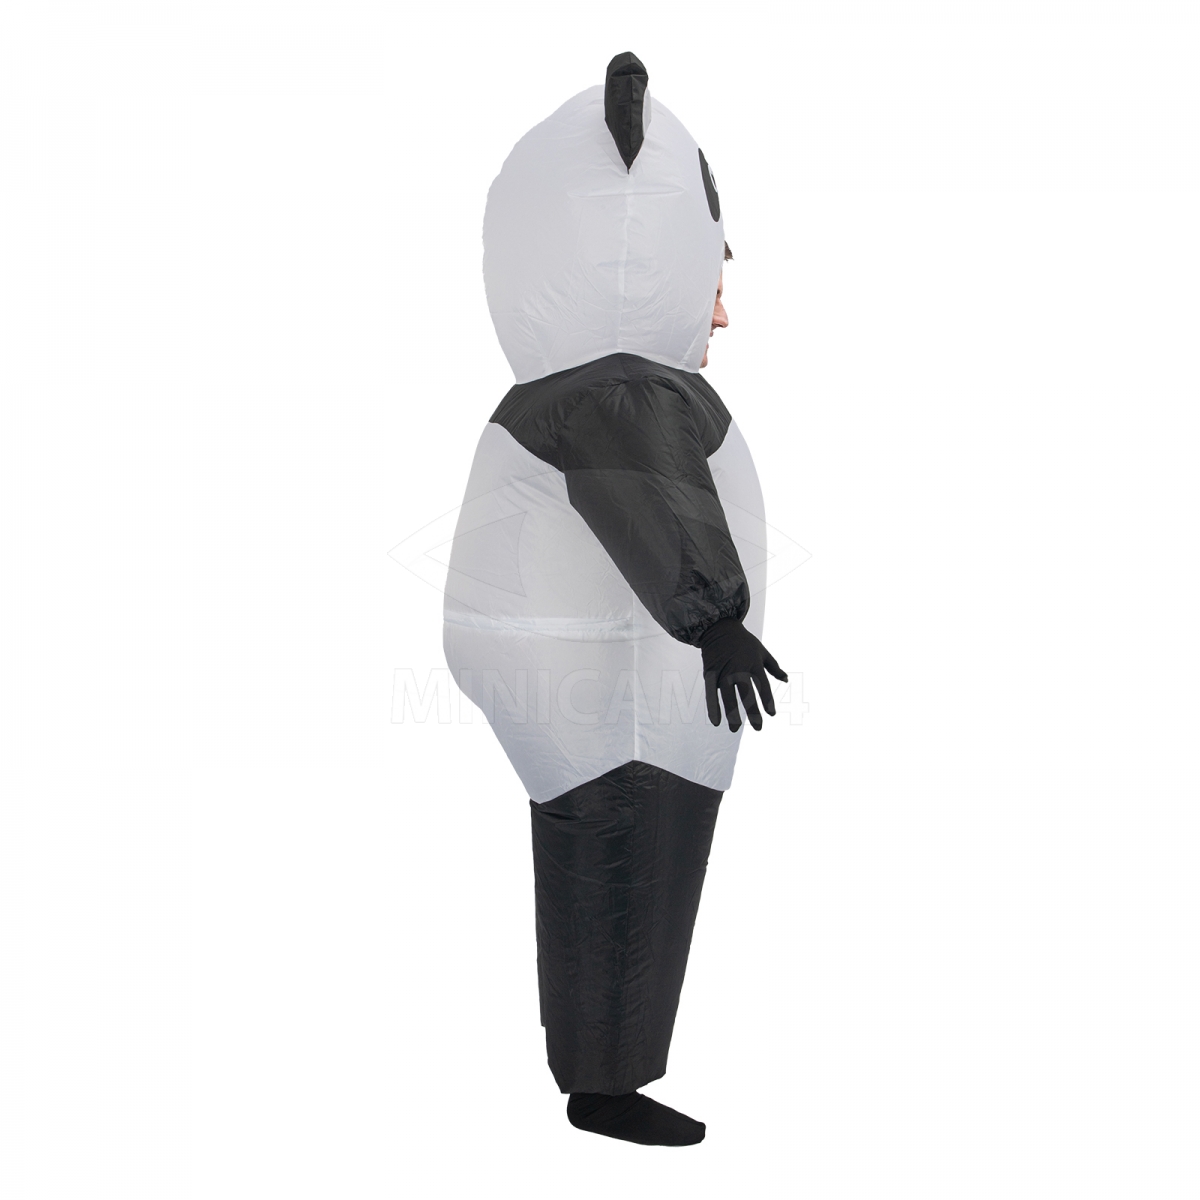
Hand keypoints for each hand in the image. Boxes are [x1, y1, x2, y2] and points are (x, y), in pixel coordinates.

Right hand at [698, 617, 787, 731]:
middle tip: (758, 728)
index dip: (767, 701)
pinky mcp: (710, 674)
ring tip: (735, 729)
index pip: (763, 687)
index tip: (771, 714)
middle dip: (753, 712)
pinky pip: (710, 694)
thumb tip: (786, 680)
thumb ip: (774, 667)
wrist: (719, 628)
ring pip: (728, 697)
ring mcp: (723, 673)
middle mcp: (738, 670)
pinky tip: (716, 721)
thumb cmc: (743, 641)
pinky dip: (713, 708)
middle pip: (746, 695)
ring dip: (732, 715)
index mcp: (753, 664)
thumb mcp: (762, 651)